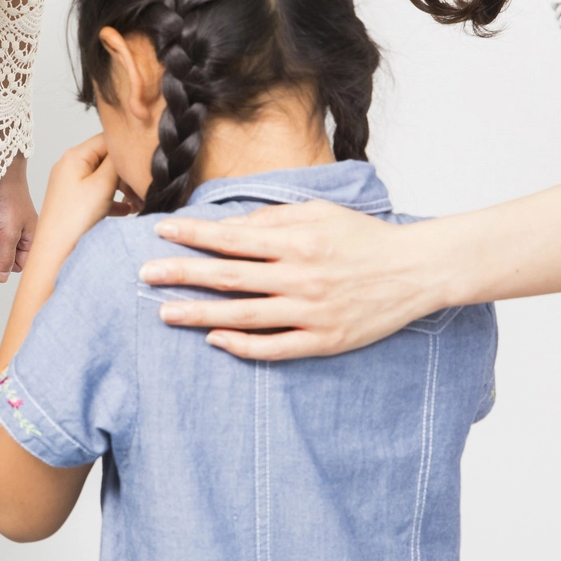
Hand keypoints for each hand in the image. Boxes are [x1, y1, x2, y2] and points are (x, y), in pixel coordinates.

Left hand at [0, 154, 36, 283]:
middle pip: (2, 255)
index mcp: (31, 240)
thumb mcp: (8, 234)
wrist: (0, 174)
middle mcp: (22, 234)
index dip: (4, 261)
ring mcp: (10, 225)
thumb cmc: (9, 201)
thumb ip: (4, 258)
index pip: (18, 265)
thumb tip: (1, 279)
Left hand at [38, 134, 137, 246]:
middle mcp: (70, 166)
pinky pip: (97, 193)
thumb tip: (127, 147)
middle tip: (139, 188)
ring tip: (136, 201)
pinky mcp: (73, 200)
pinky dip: (113, 199)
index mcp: (75, 155)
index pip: (107, 139)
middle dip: (125, 172)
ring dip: (122, 188)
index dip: (126, 149)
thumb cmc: (74, 219)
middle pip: (106, 159)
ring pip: (104, 177)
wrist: (56, 250)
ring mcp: (70, 183)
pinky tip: (127, 210)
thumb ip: (118, 161)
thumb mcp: (103, 184)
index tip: (141, 163)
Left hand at [140, 199, 444, 360]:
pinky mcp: (322, 340)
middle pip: (229, 277)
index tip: (161, 233)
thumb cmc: (363, 237)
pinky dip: (242, 346)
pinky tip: (214, 339)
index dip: (194, 235)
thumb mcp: (319, 212)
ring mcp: (311, 311)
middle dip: (183, 274)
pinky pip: (274, 348)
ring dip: (200, 314)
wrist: (414, 270)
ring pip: (243, 316)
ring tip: (166, 312)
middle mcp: (301, 276)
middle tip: (146, 274)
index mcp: (298, 240)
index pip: (233, 237)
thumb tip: (228, 227)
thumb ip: (272, 220)